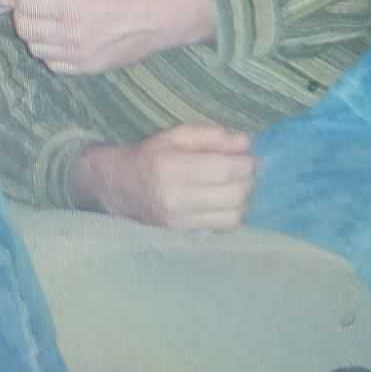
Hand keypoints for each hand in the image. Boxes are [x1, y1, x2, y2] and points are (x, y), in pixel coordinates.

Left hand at [12, 0, 215, 73]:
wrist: (170, 14)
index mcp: (72, 4)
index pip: (24, 2)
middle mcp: (71, 34)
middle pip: (23, 27)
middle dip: (24, 9)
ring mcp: (80, 55)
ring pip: (35, 48)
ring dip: (35, 30)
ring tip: (49, 14)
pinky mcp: (90, 68)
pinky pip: (54, 64)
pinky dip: (50, 50)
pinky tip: (61, 34)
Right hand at [71, 126, 257, 230]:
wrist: (119, 187)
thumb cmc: (150, 156)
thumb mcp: (175, 136)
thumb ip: (210, 135)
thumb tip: (246, 142)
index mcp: (171, 168)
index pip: (225, 169)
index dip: (246, 162)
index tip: (251, 157)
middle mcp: (176, 199)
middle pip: (234, 194)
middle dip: (248, 180)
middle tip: (246, 170)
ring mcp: (180, 222)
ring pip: (234, 215)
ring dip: (243, 198)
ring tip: (236, 185)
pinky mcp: (185, 236)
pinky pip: (224, 228)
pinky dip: (232, 213)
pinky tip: (225, 201)